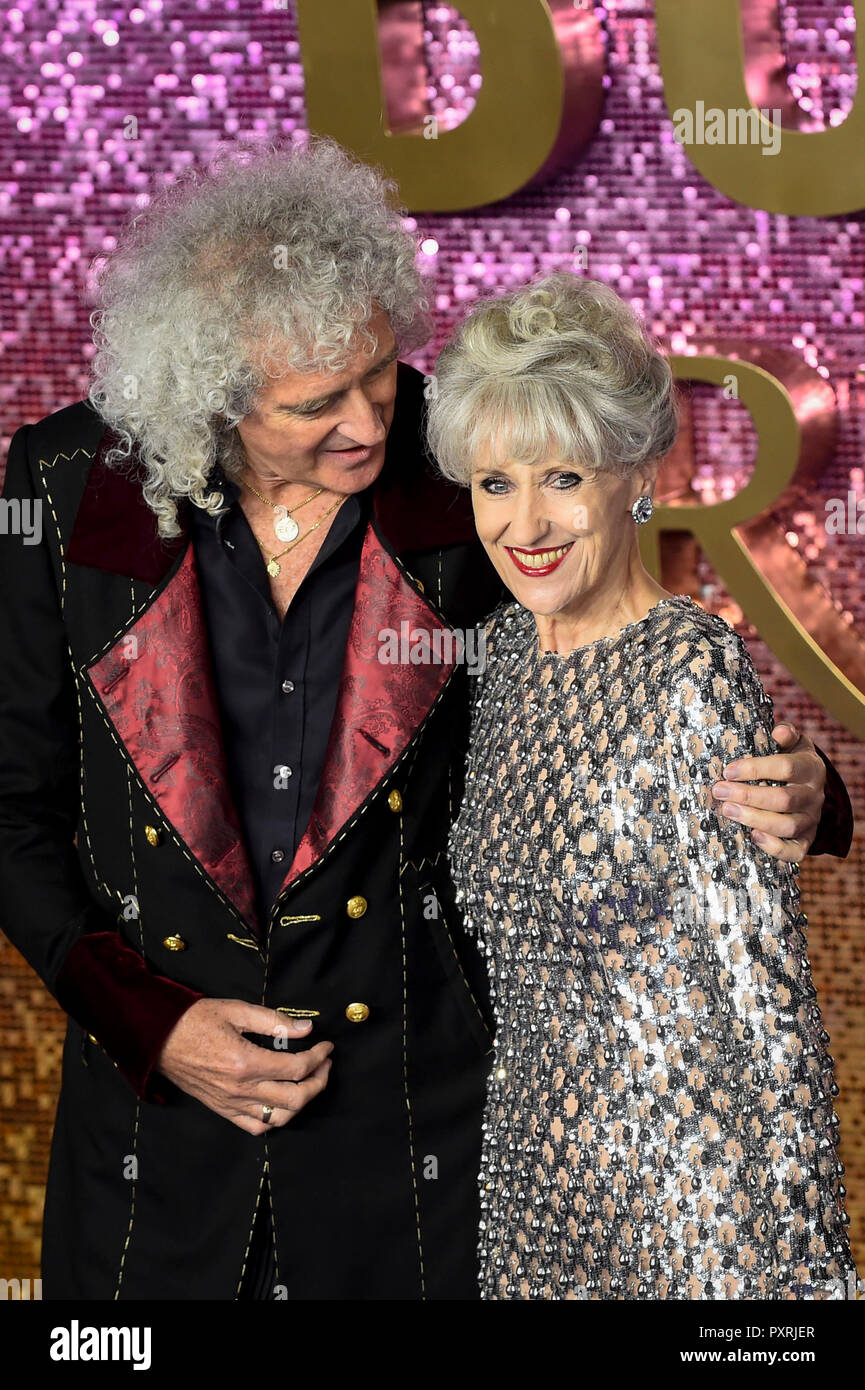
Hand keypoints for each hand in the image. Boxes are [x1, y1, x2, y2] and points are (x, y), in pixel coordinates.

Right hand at [156, 997, 332, 1134]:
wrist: (158, 1039)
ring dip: (302, 1101)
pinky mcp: (222, 1110)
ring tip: (309, 1082)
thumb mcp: (236, 1010)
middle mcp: (240, 1089)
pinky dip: (275, 1119)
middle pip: (296, 1098)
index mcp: (246, 1062)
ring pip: (280, 1117)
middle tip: (325, 1064)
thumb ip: (274, 1021)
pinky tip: (282, 1102)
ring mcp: (231, 1103)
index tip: (327, 1046)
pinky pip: (256, 1126)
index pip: (297, 1067)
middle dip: (319, 1081)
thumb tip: (306, 1028)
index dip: (319, 1056)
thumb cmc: (195, 1020)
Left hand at [710, 721, 825, 863]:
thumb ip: (785, 734)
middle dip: (748, 796)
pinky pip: (796, 851)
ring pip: (787, 825)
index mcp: (810, 768)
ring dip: (754, 819)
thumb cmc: (791, 758)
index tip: (728, 771)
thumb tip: (778, 730)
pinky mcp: (806, 839)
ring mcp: (811, 819)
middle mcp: (813, 795)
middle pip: (783, 799)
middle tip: (720, 791)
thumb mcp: (792, 742)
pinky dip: (775, 848)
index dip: (755, 769)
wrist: (809, 785)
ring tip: (727, 810)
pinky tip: (753, 837)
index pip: (785, 767)